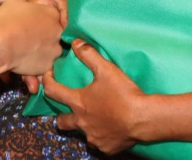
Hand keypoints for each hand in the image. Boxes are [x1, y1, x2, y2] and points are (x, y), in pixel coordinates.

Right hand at [0, 0, 63, 75]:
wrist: (0, 45)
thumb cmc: (7, 20)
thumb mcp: (13, 0)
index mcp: (52, 13)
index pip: (52, 15)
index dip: (41, 19)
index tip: (31, 23)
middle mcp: (58, 32)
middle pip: (54, 33)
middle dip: (44, 35)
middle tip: (29, 37)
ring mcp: (55, 50)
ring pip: (51, 50)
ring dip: (42, 50)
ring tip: (27, 50)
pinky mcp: (48, 65)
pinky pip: (44, 64)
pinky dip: (37, 63)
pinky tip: (26, 60)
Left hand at [45, 39, 148, 154]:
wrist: (144, 119)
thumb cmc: (124, 94)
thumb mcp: (107, 70)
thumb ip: (89, 55)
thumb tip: (75, 42)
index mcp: (79, 102)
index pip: (53, 91)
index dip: (47, 81)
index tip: (49, 76)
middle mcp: (81, 122)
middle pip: (61, 122)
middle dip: (62, 115)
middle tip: (70, 107)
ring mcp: (93, 137)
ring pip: (81, 133)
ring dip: (83, 126)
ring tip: (94, 119)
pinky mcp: (106, 148)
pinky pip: (99, 143)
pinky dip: (102, 136)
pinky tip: (110, 129)